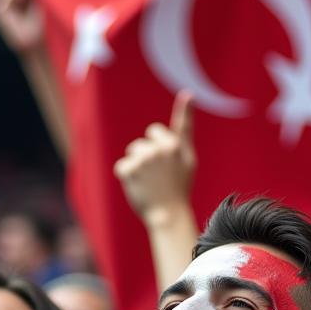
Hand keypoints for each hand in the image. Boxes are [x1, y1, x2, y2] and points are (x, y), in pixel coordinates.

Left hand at [115, 91, 195, 224]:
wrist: (168, 215)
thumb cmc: (179, 187)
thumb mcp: (188, 157)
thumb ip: (185, 127)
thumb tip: (188, 93)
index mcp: (173, 145)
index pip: (155, 132)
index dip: (158, 146)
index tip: (177, 127)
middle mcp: (158, 150)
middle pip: (141, 144)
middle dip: (146, 156)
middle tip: (157, 177)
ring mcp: (142, 160)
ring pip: (132, 154)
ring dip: (136, 167)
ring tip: (149, 183)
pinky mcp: (128, 171)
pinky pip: (122, 168)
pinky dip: (127, 177)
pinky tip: (139, 188)